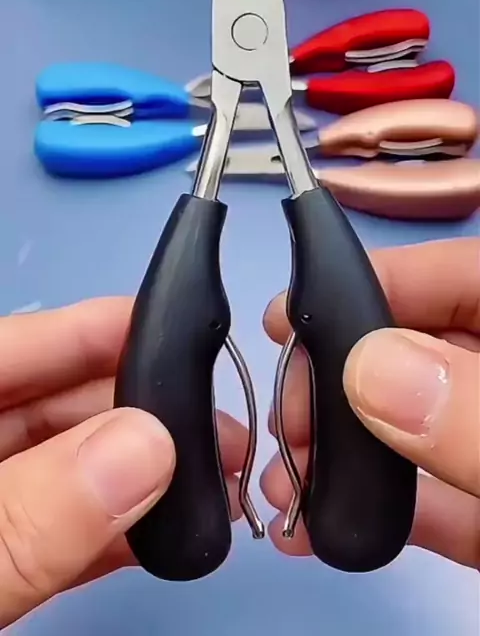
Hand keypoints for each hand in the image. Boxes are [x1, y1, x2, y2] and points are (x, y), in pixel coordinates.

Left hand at [0, 300, 246, 627]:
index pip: (17, 346)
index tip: (178, 328)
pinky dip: (113, 532)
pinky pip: (56, 532)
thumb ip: (33, 511)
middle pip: (53, 404)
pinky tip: (170, 533)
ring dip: (142, 474)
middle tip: (224, 431)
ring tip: (218, 485)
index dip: (96, 328)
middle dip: (142, 409)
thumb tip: (148, 445)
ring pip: (65, 470)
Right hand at [261, 237, 479, 570]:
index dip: (372, 280)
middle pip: (416, 350)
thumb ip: (472, 417)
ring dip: (340, 452)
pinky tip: (320, 526)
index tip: (292, 314)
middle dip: (337, 381)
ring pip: (412, 428)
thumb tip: (369, 371)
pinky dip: (376, 510)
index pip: (455, 273)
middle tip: (285, 419)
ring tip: (283, 483)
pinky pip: (432, 498)